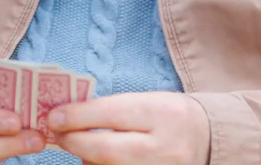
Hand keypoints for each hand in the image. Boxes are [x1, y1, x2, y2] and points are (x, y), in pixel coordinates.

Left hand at [47, 92, 210, 164]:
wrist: (208, 139)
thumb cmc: (169, 114)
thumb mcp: (148, 101)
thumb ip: (114, 108)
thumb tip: (70, 116)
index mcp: (161, 113)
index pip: (110, 114)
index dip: (77, 116)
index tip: (53, 116)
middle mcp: (164, 146)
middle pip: (106, 149)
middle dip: (74, 142)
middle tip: (57, 134)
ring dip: (85, 159)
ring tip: (77, 145)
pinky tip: (94, 160)